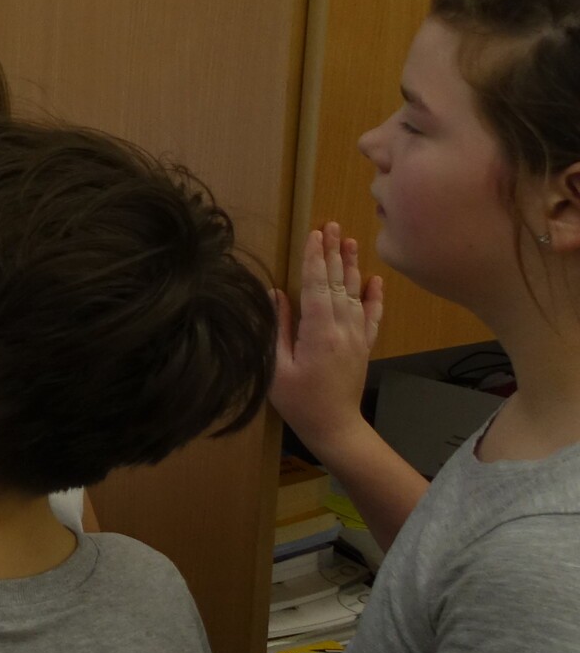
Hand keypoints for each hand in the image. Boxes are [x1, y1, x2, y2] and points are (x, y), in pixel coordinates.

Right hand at [270, 222, 383, 451]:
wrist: (335, 427)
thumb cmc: (299, 401)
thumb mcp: (276, 367)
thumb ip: (278, 328)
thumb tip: (276, 293)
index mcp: (319, 332)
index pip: (317, 285)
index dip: (315, 258)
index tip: (313, 234)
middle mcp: (343, 329)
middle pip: (338, 283)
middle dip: (334, 252)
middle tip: (331, 225)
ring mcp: (357, 337)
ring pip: (355, 294)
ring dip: (352, 266)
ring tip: (350, 240)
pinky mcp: (364, 346)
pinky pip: (372, 317)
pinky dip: (375, 297)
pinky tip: (376, 279)